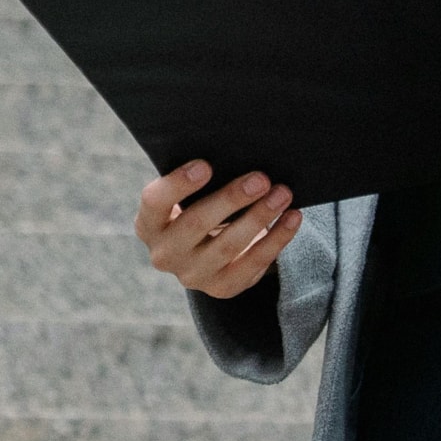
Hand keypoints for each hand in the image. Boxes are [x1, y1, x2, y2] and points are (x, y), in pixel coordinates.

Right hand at [137, 161, 297, 298]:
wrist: (203, 250)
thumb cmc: (196, 207)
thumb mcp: (185, 197)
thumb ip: (198, 180)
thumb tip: (236, 151)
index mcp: (148, 224)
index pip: (155, 202)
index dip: (178, 185)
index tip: (206, 165)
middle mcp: (164, 254)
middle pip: (196, 224)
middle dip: (231, 199)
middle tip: (261, 179)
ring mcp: (192, 275)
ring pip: (228, 246)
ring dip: (260, 217)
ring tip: (283, 194)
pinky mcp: (221, 288)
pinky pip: (252, 265)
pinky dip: (276, 240)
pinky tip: (292, 218)